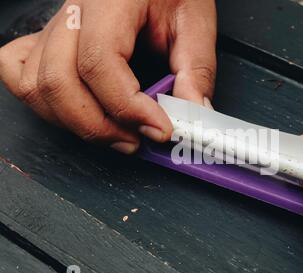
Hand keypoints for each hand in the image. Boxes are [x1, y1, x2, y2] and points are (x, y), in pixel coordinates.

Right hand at [0, 0, 216, 153]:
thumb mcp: (195, 24)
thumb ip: (196, 70)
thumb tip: (193, 115)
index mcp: (110, 1)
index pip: (99, 62)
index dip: (128, 107)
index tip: (160, 129)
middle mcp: (74, 12)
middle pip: (59, 81)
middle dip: (100, 126)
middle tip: (137, 140)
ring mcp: (54, 27)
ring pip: (36, 86)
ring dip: (75, 123)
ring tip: (115, 133)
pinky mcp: (47, 40)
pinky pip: (18, 72)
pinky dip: (42, 102)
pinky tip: (75, 110)